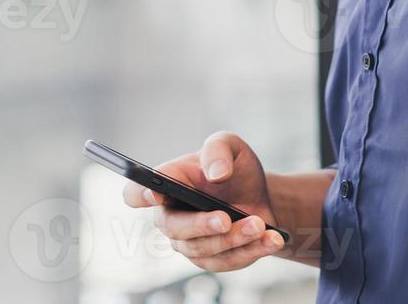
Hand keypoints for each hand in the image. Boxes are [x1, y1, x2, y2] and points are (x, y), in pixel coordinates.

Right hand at [122, 130, 287, 271]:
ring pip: (204, 249)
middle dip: (200, 225)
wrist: (262, 195)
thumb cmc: (235, 169)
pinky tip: (271, 239)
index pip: (136, 192)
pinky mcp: (213, 259)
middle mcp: (172, 216)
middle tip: (225, 218)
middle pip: (173, 228)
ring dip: (234, 238)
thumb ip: (218, 150)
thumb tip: (215, 173)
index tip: (155, 193)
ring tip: (259, 224)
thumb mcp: (230, 145)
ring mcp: (190, 242)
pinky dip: (253, 250)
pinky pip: (228, 261)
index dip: (140, 195)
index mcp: (168, 183)